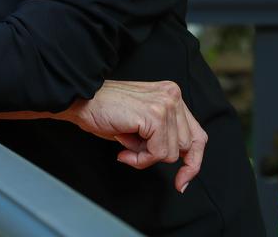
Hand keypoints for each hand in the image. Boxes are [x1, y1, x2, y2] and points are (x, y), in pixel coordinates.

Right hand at [66, 80, 206, 192]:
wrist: (81, 102)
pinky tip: (124, 149)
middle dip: (158, 156)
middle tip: (132, 150)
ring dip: (146, 157)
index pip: (197, 135)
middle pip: (186, 146)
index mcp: (171, 95)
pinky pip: (158, 153)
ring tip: (126, 144)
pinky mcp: (155, 115)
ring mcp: (166, 104)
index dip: (192, 162)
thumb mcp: (142, 124)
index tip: (182, 181)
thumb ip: (163, 136)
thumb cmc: (105, 112)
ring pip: (172, 153)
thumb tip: (181, 163)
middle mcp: (172, 95)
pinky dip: (140, 159)